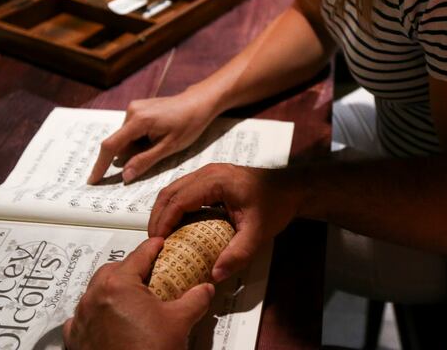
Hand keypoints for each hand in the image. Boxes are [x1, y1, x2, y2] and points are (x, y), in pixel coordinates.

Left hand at [63, 237, 213, 349]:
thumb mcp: (180, 322)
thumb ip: (195, 299)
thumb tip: (204, 290)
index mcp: (118, 284)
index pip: (140, 255)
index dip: (154, 247)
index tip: (160, 245)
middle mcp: (94, 297)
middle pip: (114, 269)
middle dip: (132, 268)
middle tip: (150, 274)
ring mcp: (82, 317)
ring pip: (96, 291)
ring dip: (113, 290)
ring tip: (133, 299)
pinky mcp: (76, 337)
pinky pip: (83, 316)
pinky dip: (97, 313)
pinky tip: (110, 320)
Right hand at [88, 89, 217, 184]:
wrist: (198, 102)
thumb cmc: (189, 124)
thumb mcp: (169, 147)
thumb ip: (145, 161)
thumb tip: (125, 176)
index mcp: (138, 121)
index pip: (111, 146)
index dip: (100, 165)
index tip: (93, 181)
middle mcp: (132, 111)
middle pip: (121, 143)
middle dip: (132, 155)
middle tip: (158, 151)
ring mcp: (134, 108)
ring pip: (126, 138)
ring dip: (138, 147)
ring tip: (162, 141)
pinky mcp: (137, 108)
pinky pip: (131, 131)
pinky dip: (140, 139)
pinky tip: (158, 135)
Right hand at [149, 163, 303, 280]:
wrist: (292, 188)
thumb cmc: (277, 203)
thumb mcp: (258, 232)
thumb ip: (238, 253)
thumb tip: (215, 273)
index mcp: (216, 180)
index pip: (178, 200)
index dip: (163, 222)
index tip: (157, 243)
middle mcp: (208, 172)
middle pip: (170, 192)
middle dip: (157, 217)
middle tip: (154, 243)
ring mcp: (209, 173)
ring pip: (174, 190)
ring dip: (164, 212)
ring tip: (161, 237)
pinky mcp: (212, 179)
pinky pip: (185, 191)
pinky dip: (176, 207)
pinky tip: (177, 227)